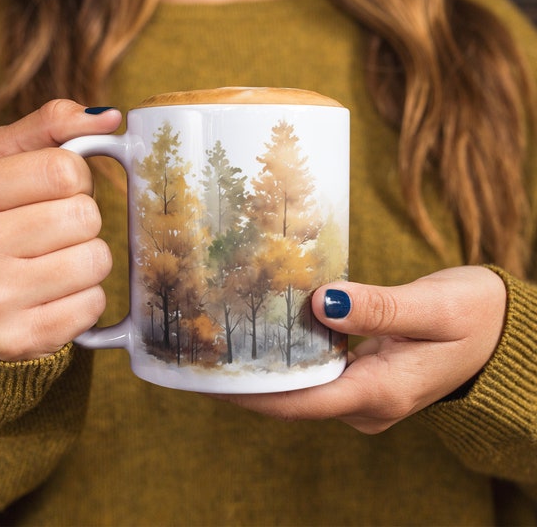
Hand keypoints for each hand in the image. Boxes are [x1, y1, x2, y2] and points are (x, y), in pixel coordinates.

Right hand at [0, 100, 121, 360]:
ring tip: (51, 265)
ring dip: (86, 261)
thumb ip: (49, 128)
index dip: (73, 180)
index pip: (66, 170)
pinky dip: (83, 300)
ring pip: (95, 260)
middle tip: (49, 234)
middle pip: (85, 216)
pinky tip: (51, 297)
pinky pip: (92, 305)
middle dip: (80, 222)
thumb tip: (110, 117)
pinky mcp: (16, 339)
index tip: (53, 193)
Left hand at [221, 266, 505, 433]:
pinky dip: (292, 355)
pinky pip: (318, 372)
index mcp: (381, 392)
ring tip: (225, 336)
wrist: (499, 333)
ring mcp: (364, 393)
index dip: (251, 393)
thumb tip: (320, 301)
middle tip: (206, 347)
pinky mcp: (364, 377)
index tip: (210, 376)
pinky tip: (269, 330)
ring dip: (267, 366)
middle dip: (249, 379)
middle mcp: (366, 402)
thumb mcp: (434, 309)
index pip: (300, 403)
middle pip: (294, 398)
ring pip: (304, 386)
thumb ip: (379, 308)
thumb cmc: (475, 318)